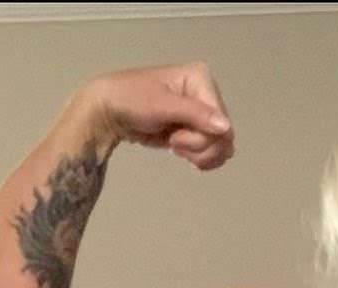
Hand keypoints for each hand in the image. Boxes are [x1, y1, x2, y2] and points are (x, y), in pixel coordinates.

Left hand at [84, 62, 233, 169]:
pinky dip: (201, 158)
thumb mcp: (161, 105)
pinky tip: (184, 152)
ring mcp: (204, 114)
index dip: (201, 136)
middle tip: (174, 141)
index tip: (175, 133)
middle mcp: (207, 94)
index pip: (220, 120)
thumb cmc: (131, 100)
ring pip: (221, 147)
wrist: (111, 111)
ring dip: (199, 154)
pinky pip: (215, 152)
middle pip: (223, 136)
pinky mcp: (198, 130)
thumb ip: (195, 114)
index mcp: (201, 79)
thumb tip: (226, 128)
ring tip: (176, 144)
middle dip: (199, 146)